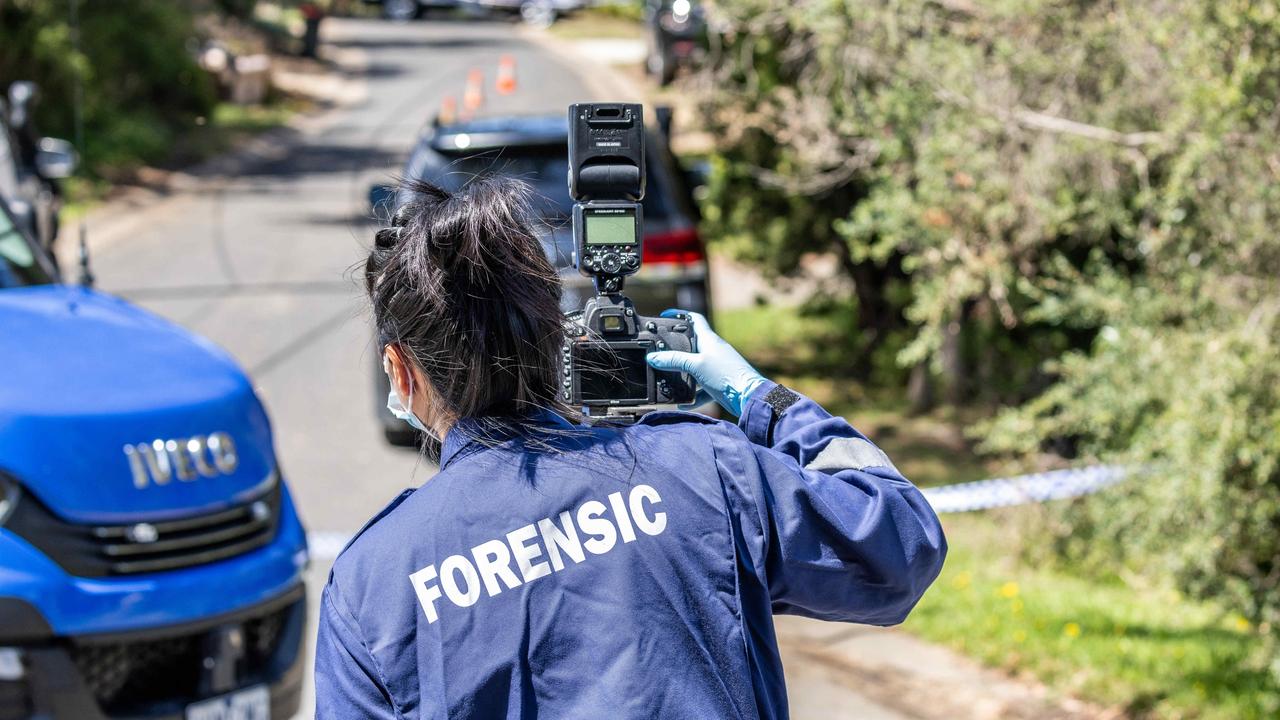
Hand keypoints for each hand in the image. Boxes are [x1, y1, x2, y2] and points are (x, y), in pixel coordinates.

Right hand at [646, 310, 767, 415]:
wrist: (749, 397)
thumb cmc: (726, 375)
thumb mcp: (696, 365)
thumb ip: (674, 361)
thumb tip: (653, 357)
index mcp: (709, 339)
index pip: (694, 319)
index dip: (680, 314)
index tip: (665, 316)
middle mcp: (713, 350)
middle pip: (691, 344)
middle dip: (676, 349)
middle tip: (660, 353)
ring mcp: (717, 366)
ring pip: (695, 367)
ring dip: (682, 374)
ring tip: (668, 379)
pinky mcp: (719, 383)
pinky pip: (701, 387)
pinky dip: (692, 394)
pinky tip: (683, 403)